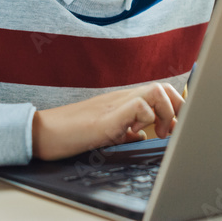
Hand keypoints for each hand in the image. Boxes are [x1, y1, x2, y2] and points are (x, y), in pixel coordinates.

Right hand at [32, 83, 183, 160]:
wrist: (44, 132)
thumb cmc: (72, 132)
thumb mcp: (108, 132)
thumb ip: (127, 129)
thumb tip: (144, 134)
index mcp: (125, 101)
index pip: (161, 92)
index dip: (176, 107)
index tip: (174, 128)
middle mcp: (123, 97)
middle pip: (164, 87)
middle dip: (177, 108)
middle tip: (169, 131)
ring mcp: (115, 103)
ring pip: (156, 90)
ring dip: (164, 112)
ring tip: (157, 132)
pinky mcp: (107, 116)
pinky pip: (138, 105)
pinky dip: (145, 118)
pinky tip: (136, 131)